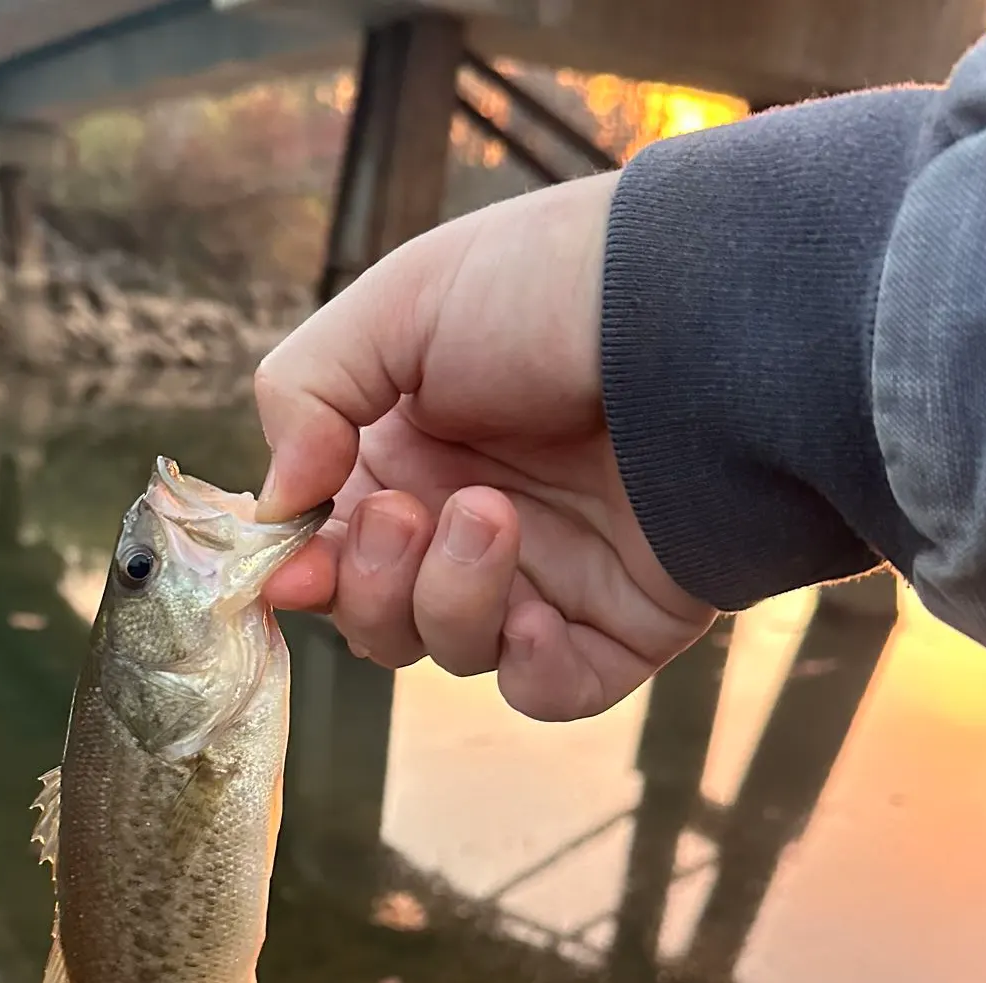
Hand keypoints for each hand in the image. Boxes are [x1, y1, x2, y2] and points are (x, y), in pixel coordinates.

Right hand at [254, 172, 715, 720]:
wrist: (709, 312)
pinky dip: (526, 672)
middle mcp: (472, 520)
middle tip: (405, 517)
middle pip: (380, 616)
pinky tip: (536, 618)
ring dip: (450, 599)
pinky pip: (548, 691)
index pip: (332, 545)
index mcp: (413, 451)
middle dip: (373, 585)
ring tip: (494, 515)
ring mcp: (548, 576)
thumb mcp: (402, 303)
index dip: (304, 569)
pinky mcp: (619, 625)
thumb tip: (276, 505)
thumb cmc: (553, 289)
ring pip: (453, 651)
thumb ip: (305, 393)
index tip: (288, 570)